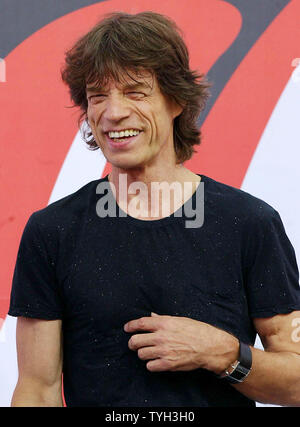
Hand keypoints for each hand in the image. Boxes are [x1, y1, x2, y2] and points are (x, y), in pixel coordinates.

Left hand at [124, 313, 238, 373]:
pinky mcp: (167, 364)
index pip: (140, 323)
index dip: (130, 326)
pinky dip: (151, 364)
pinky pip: (149, 366)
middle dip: (133, 343)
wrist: (210, 346)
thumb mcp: (179, 319)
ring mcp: (163, 351)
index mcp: (164, 323)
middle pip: (135, 340)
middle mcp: (161, 336)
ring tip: (148, 352)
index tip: (127, 328)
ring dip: (143, 353)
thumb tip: (151, 316)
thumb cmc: (197, 330)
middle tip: (135, 344)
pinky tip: (156, 361)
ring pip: (141, 354)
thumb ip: (163, 318)